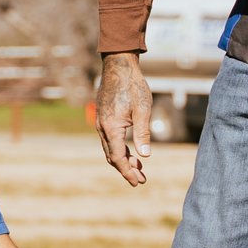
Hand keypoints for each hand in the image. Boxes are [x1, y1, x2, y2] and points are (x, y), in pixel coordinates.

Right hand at [96, 53, 154, 186]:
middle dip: (126, 169)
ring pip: (110, 149)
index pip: (118, 158)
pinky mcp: (103, 118)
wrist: (118, 66)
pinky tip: (132, 151)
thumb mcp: (142, 110)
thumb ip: (143, 134)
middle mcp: (102, 127)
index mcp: (112, 128)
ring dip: (124, 160)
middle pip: (112, 156)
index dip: (127, 172)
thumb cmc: (133, 86)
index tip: (137, 182)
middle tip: (140, 179)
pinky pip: (109, 140)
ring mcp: (101, 122)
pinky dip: (120, 149)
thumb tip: (146, 156)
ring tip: (139, 167)